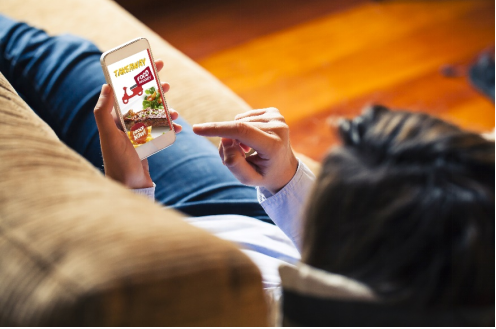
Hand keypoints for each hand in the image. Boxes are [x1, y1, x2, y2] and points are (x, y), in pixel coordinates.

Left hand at [93, 60, 181, 188]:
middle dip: (154, 90)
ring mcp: (136, 135)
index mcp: (113, 119)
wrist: (129, 188)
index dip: (137, 76)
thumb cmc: (118, 162)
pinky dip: (170, 128)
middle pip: (141, 101)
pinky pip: (160, 131)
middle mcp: (123, 125)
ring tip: (174, 110)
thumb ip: (103, 112)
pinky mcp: (145, 145)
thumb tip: (106, 85)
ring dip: (164, 110)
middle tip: (166, 81)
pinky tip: (179, 128)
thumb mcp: (109, 136)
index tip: (149, 65)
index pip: (125, 91)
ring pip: (153, 115)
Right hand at [193, 108, 297, 193]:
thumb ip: (233, 163)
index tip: (197, 129)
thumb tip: (225, 139)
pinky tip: (253, 140)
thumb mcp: (248, 178)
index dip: (217, 129)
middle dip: (227, 142)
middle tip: (236, 157)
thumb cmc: (264, 174)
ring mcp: (278, 118)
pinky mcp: (274, 112)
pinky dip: (242, 129)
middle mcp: (279, 128)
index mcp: (274, 146)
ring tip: (247, 151)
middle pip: (237, 129)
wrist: (284, 168)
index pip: (241, 131)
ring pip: (239, 122)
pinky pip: (244, 117)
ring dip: (236, 136)